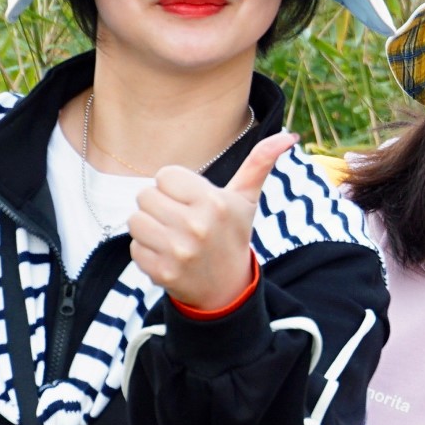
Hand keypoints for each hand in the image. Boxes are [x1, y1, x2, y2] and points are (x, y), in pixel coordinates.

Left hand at [132, 130, 295, 314]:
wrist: (227, 288)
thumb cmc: (232, 234)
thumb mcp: (246, 200)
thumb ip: (260, 163)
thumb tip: (289, 136)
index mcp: (214, 203)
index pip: (164, 175)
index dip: (174, 186)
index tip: (190, 201)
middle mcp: (196, 227)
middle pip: (145, 195)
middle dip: (159, 205)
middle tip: (178, 219)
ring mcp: (178, 252)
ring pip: (135, 220)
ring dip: (148, 227)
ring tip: (170, 235)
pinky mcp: (162, 272)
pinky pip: (135, 248)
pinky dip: (146, 251)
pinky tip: (167, 256)